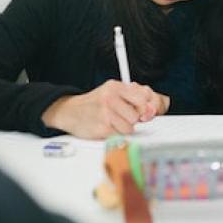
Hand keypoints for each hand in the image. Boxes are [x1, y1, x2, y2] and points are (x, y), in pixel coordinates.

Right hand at [42, 80, 169, 138]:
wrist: (70, 112)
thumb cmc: (94, 104)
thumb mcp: (112, 92)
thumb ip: (132, 98)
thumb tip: (152, 111)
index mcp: (115, 86)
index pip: (143, 98)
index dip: (143, 108)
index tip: (139, 112)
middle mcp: (110, 97)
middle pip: (137, 115)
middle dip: (131, 120)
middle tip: (119, 117)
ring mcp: (105, 113)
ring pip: (130, 128)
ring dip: (122, 129)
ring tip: (111, 122)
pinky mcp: (102, 128)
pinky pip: (120, 136)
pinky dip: (114, 135)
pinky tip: (105, 128)